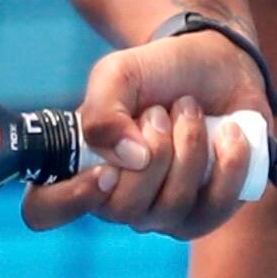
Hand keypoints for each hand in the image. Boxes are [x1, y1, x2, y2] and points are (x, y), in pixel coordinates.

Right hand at [26, 24, 265, 241]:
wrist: (217, 64)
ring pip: (173, 206)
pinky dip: (228, 163)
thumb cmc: (159, 72)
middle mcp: (117, 199)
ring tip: (190, 112)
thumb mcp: (118, 73)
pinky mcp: (207, 213)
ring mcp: (162, 213)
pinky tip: (229, 133)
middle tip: (161, 112)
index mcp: (82, 167)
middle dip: (154, 150)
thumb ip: (103, 111)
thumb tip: (128, 159)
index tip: (105, 168)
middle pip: (124, 208)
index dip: (69, 199)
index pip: (48, 210)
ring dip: (189, 146)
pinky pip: (216, 209)